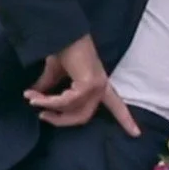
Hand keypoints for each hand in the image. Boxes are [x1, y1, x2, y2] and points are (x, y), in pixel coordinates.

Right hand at [25, 36, 139, 136]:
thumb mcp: (56, 74)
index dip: (125, 120)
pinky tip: (35, 97)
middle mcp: (102, 86)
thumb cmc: (62, 50)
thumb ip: (50, 89)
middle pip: (83, 117)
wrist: (62, 34)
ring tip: (32, 99)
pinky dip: (49, 101)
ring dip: (48, 107)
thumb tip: (34, 99)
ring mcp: (96, 85)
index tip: (136, 134)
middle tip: (42, 116)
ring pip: (73, 111)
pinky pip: (66, 102)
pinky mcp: (88, 84)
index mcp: (100, 84)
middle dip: (60, 121)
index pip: (116, 105)